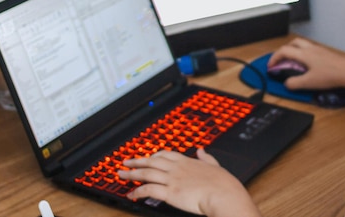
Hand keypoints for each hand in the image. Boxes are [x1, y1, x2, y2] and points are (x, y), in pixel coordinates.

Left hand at [120, 149, 259, 215]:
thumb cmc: (223, 184)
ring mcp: (172, 180)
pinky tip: (132, 194)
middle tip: (125, 162)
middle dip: (137, 161)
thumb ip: (207, 158)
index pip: (165, 155)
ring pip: (147, 173)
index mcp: (187, 162)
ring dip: (132, 174)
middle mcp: (177, 168)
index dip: (154, 155)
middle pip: (151, 162)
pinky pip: (149, 190)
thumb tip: (202, 150)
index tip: (147, 156)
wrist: (223, 194)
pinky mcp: (170, 193)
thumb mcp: (215, 165)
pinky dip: (138, 191)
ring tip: (121, 175)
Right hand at [267, 37, 344, 90]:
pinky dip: (305, 54)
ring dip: (295, 50)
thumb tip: (286, 83)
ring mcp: (320, 50)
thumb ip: (294, 83)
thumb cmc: (331, 75)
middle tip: (282, 60)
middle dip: (285, 50)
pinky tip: (309, 64)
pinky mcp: (326, 54)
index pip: (284, 51)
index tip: (271, 66)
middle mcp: (311, 49)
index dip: (274, 58)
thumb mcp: (309, 83)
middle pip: (293, 43)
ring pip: (303, 45)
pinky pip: (312, 50)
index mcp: (304, 54)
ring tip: (294, 62)